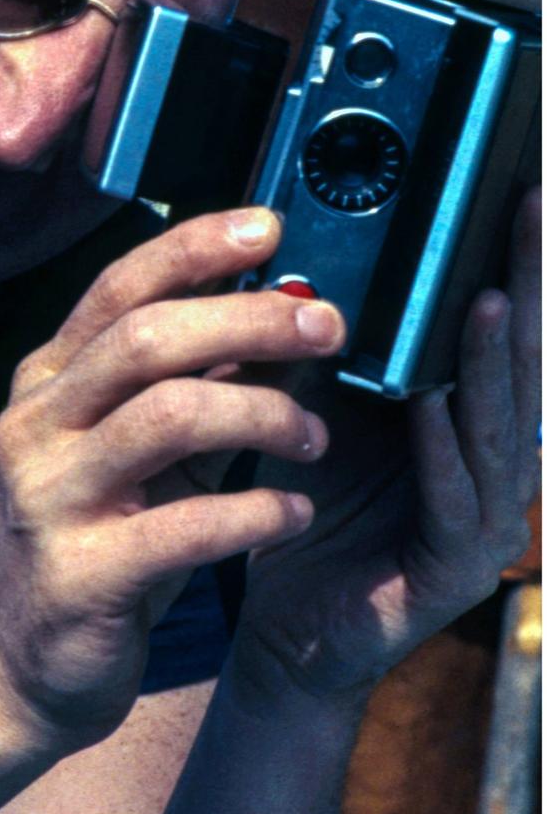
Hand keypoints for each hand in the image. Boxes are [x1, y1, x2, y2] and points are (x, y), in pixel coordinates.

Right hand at [0, 206, 346, 753]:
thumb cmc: (98, 534)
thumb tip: (282, 312)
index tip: (268, 225)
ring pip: (168, 417)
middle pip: (147, 339)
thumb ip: (196, 380)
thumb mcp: (139, 448)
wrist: (17, 663)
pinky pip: (186, 525)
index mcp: (49, 378)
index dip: (194, 248)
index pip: (121, 287)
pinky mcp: (80, 574)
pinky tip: (294, 510)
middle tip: (327, 326)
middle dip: (248, 318)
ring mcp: (49, 496)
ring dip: (263, 414)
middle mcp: (36, 422)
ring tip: (316, 436)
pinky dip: (257, 510)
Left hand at [232, 186, 541, 702]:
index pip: (504, 323)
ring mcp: (485, 518)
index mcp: (468, 413)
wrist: (290, 623)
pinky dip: (442, 450)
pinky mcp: (453, 568)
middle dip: (530, 283)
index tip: (523, 190)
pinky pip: (455, 500)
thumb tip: (312, 252)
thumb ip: (337, 342)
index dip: (519, 260)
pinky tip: (430, 405)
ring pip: (499, 428)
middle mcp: (493, 459)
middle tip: (532, 211)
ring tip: (486, 300)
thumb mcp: (326, 403)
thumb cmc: (314, 501)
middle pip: (525, 360)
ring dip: (492, 363)